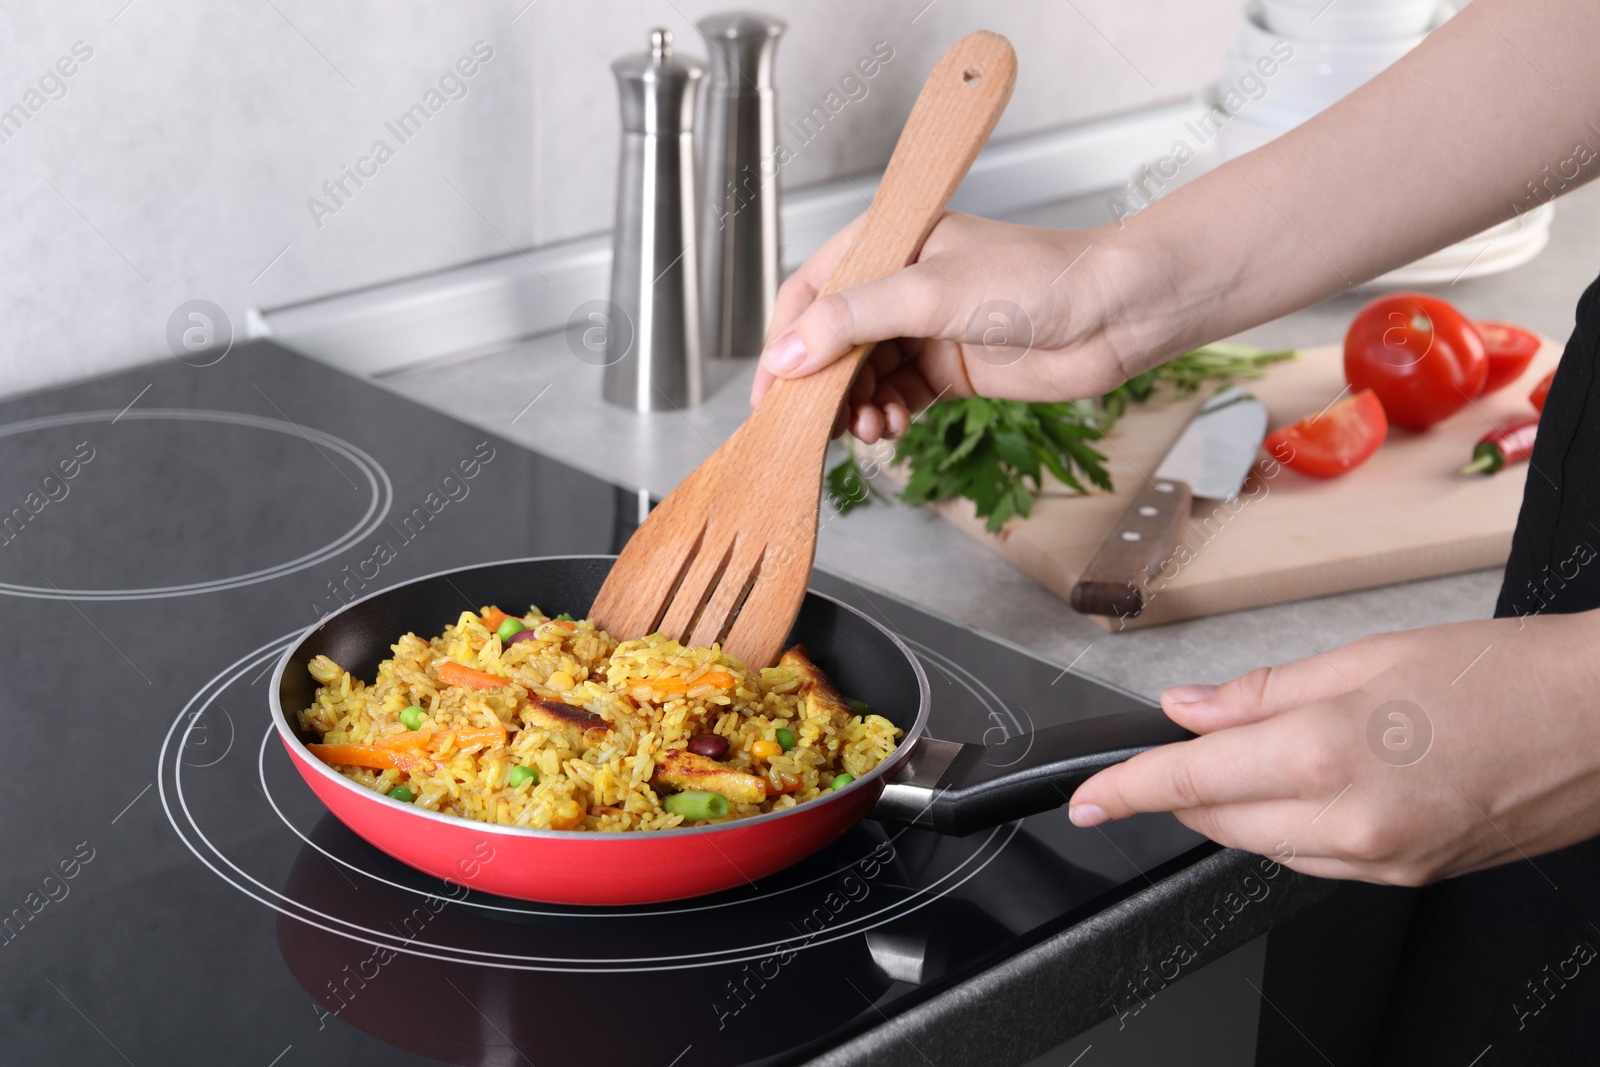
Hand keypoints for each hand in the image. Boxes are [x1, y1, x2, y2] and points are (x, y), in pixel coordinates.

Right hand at [749, 212, 1178, 441]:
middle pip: (831, 342)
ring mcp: (922, 329)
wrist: (1116, 312)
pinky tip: (892, 427)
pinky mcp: (946, 368)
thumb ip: (854, 321)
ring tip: (867, 427)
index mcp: (888, 244)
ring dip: (854, 406)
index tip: (769, 390)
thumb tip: (789, 354)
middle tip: (815, 425)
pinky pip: (895, 396)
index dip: (784, 341)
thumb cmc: (1040, 277)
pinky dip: (886, 416)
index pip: (810, 292)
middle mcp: (898, 286)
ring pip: (861, 376)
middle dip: (821, 386)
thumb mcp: (931, 292)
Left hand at [1066, 610, 1599, 884]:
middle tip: (1177, 749)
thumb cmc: (1500, 675)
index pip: (1191, 783)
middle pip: (1220, 822)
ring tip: (1247, 758)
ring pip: (1265, 848)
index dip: (1126, 791)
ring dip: (1236, 810)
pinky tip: (1304, 789)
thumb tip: (1189, 708)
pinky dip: (1289, 829)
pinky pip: (1316, 863)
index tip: (1087, 799)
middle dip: (1183, 792)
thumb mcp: (1363, 659)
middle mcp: (1349, 824)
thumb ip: (1262, 692)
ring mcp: (1381, 862)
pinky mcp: (1408, 878)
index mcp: (1327, 755)